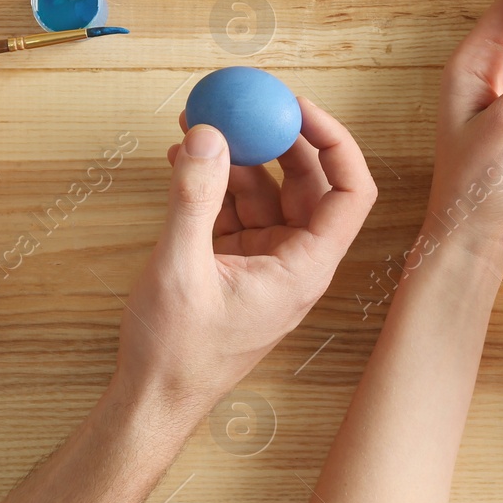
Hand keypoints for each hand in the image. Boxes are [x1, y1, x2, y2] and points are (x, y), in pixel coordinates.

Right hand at [112, 100, 376, 419]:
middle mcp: (295, 261)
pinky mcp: (237, 264)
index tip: (292, 105)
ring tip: (195, 124)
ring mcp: (266, 262)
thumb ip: (194, 197)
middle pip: (308, 183)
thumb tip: (209, 134)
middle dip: (276, 138)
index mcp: (305, 268)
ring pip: (267, 192)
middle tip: (242, 103)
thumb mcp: (180, 267)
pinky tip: (181, 160)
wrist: (153, 400)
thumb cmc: (177, 353)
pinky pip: (235, 210)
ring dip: (236, 157)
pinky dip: (213, 184)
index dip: (333, 140)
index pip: (350, 191)